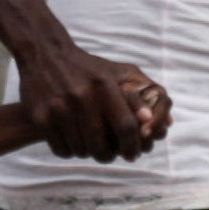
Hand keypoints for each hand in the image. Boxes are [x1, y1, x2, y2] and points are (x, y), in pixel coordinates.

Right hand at [19, 41, 161, 163]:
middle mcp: (81, 95)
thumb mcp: (118, 73)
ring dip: (87, 153)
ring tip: (88, 146)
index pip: (125, 126)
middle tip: (108, 155)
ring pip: (80, 150)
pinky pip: (61, 149)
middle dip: (107, 156)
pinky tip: (71, 142)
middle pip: (101, 144)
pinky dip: (68, 151)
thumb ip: (145, 97)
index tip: (132, 155)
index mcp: (104, 85)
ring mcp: (58, 107)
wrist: (45, 53)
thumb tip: (168, 125)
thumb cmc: (89, 68)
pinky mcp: (40, 117)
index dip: (132, 146)